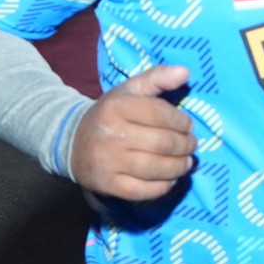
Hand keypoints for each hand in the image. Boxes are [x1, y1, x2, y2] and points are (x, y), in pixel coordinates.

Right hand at [69, 63, 197, 200]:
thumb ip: (157, 77)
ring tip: (186, 162)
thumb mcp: (130, 90)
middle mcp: (111, 134)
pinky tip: (170, 179)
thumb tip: (186, 72)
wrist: (72, 142)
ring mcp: (109, 162)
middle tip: (191, 145)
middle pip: (161, 143)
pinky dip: (163, 187)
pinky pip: (143, 191)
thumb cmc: (110, 114)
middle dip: (185, 145)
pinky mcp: (108, 185)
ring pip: (155, 168)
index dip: (181, 121)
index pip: (159, 113)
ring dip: (179, 167)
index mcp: (117, 107)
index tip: (188, 125)